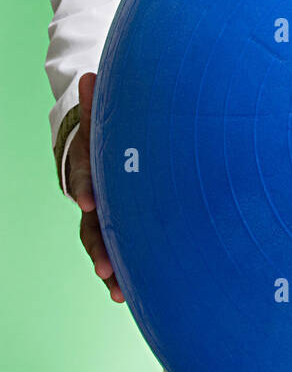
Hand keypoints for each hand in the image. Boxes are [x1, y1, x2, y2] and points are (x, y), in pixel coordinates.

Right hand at [67, 72, 125, 303]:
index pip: (84, 177)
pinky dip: (122, 272)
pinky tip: (127, 294)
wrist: (106, 147)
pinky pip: (119, 251)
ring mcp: (106, 215)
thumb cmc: (112, 132)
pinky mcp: (119, 227)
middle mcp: (95, 196)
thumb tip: (88, 77)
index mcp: (91, 167)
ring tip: (115, 289)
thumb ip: (99, 103)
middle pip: (91, 224)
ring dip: (108, 266)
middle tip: (102, 267)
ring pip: (102, 244)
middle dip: (97, 245)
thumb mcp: (105, 118)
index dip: (84, 188)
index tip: (87, 202)